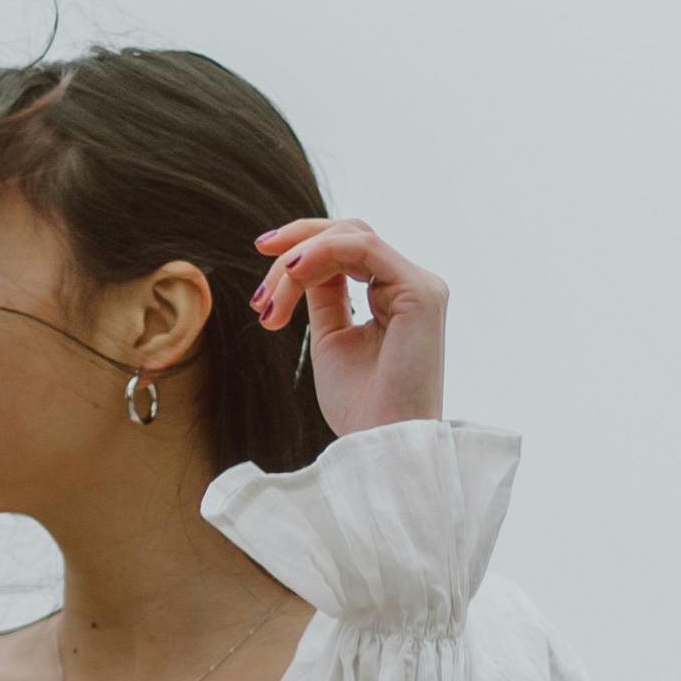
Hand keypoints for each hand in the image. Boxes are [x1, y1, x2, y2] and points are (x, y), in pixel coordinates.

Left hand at [249, 218, 446, 434]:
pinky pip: (362, 248)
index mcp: (395, 297)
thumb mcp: (331, 339)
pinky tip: (291, 274)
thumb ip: (324, 295)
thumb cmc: (359, 408)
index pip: (347, 251)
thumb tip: (299, 262)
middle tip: (260, 290)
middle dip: (295, 246)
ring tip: (270, 301)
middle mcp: (412, 286)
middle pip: (347, 234)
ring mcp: (420, 286)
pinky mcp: (420, 292)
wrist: (380, 446)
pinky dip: (320, 253)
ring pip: (350, 236)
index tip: (261, 275)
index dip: (301, 251)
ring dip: (298, 258)